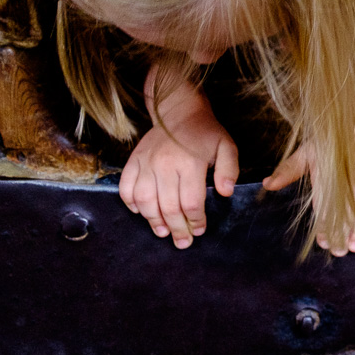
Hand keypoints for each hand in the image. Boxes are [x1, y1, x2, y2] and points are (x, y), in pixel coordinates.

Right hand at [119, 100, 238, 249]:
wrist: (179, 111)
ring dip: (153, 221)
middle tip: (183, 242)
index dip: (196, 221)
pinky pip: (126, 188)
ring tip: (163, 232)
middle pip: (169, 207)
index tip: (199, 230)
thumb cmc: (206, 133)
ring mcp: (146, 163)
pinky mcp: (133, 161)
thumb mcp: (226, 147)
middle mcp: (165, 164)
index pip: (191, 202)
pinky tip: (141, 212)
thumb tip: (225, 192)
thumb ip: (229, 169)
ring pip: (145, 201)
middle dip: (177, 229)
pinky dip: (131, 203)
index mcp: (190, 163)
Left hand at [263, 126, 354, 256]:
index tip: (323, 242)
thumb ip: (288, 170)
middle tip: (341, 252)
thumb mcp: (307, 153)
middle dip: (345, 234)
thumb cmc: (330, 141)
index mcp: (328, 168)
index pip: (325, 204)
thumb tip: (267, 185)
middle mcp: (351, 172)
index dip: (324, 226)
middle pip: (348, 210)